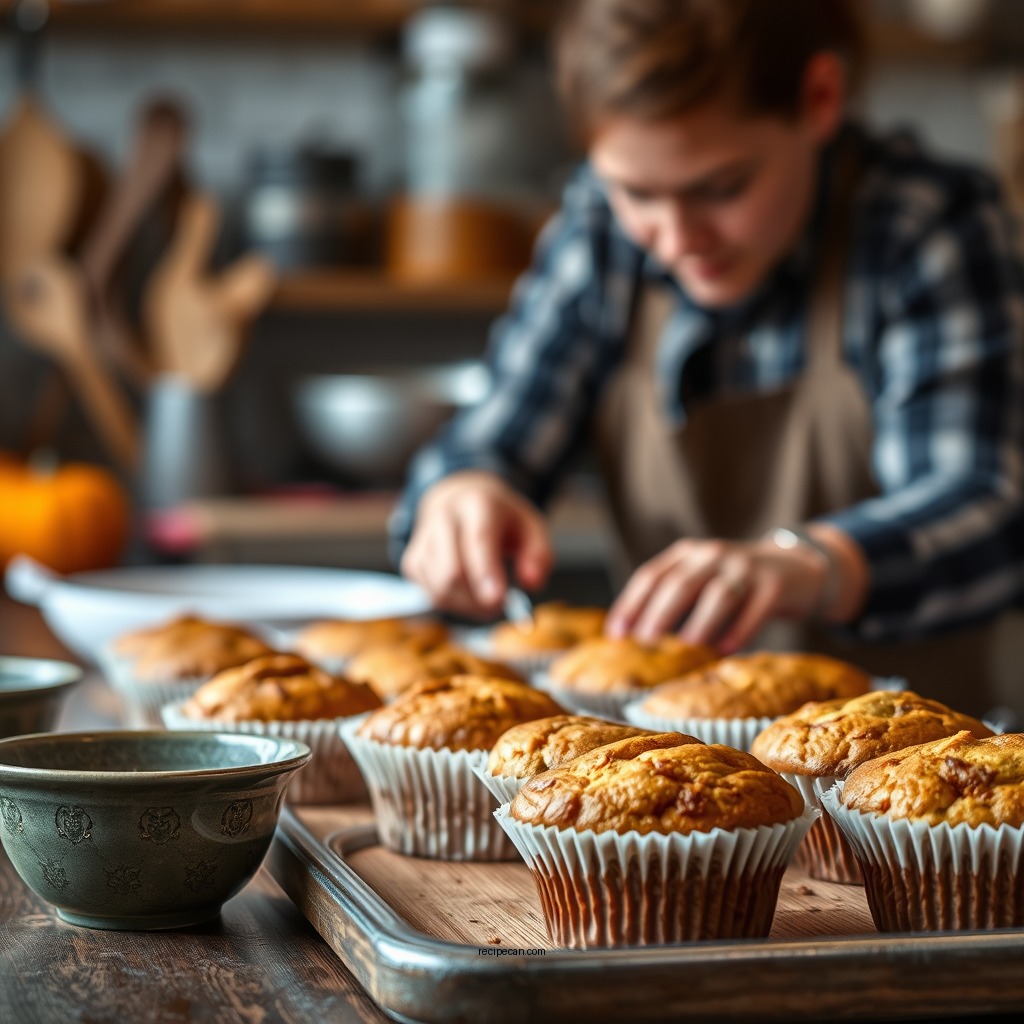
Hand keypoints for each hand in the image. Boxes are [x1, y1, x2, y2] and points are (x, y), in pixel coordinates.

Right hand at [400, 471, 551, 617]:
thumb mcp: (531, 526)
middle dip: (478, 600)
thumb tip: (532, 584)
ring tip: (487, 598)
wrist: (459, 499)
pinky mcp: (412, 561)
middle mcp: (443, 517)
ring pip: (440, 589)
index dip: (486, 572)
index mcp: (477, 503)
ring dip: (468, 606)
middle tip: (501, 606)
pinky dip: (454, 605)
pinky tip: (468, 593)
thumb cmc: (500, 518)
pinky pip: (431, 595)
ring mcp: (422, 540)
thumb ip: (539, 555)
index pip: (478, 539)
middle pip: (452, 571)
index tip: (499, 600)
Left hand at [605, 535, 835, 652]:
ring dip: (700, 622)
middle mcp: (714, 555)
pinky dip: (739, 630)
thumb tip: (634, 637)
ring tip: (687, 647)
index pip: (651, 575)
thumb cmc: (736, 582)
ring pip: (718, 594)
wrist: (797, 568)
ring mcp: (746, 568)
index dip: (631, 604)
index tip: (616, 634)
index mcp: (688, 554)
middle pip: (680, 584)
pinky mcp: (775, 585)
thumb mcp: (702, 578)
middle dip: (659, 614)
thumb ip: (673, 597)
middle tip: (645, 642)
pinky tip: (725, 649)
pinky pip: (755, 610)